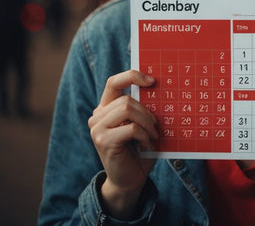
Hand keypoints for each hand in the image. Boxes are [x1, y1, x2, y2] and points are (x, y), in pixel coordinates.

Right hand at [88, 70, 157, 218]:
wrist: (130, 179)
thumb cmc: (139, 148)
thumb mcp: (141, 123)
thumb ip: (142, 106)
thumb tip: (157, 85)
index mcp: (106, 107)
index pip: (114, 82)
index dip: (132, 76)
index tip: (152, 81)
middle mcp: (97, 116)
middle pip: (126, 100)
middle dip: (147, 112)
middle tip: (155, 126)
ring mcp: (97, 129)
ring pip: (127, 110)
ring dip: (146, 123)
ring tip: (152, 135)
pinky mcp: (102, 141)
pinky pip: (131, 128)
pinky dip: (144, 135)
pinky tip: (146, 145)